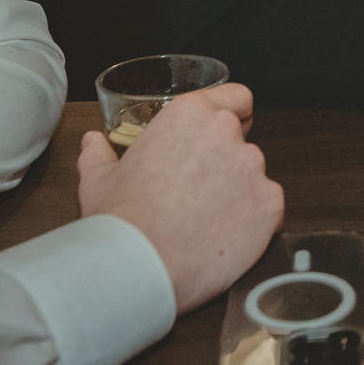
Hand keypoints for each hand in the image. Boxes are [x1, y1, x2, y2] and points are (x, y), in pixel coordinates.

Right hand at [78, 85, 283, 313]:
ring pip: (255, 177)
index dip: (233, 117)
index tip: (223, 136)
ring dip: (239, 194)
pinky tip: (224, 239)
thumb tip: (93, 141)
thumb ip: (99, 153)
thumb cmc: (119, 220)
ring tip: (206, 222)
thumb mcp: (98, 178)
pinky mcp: (270, 206)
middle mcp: (227, 133)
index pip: (237, 98)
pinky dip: (254, 223)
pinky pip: (268, 210)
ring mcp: (253, 170)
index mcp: (190, 115)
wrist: (137, 267)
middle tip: (200, 193)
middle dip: (226, 164)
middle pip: (242, 142)